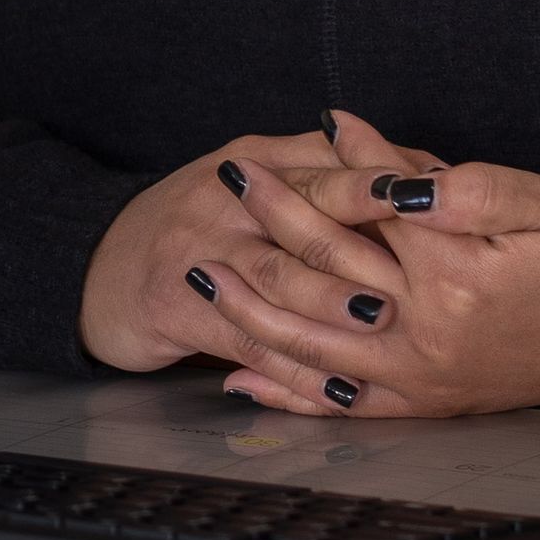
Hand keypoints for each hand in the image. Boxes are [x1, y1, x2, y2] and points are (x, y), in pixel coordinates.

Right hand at [78, 121, 434, 372]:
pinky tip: (334, 384)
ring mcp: (201, 250)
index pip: (327, 160)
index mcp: (256, 156)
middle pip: (304, 209)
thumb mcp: (255, 170)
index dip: (383, 179)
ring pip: (276, 274)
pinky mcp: (179, 307)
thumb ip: (326, 168)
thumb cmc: (203, 218)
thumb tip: (413, 171)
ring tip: (381, 317)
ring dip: (331, 298)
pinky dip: (293, 366)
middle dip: (366, 235)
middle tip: (424, 257)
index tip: (436, 196)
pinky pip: (245, 337)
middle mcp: (227, 196)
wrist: (102, 262)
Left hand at [194, 111, 539, 416]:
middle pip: (323, 276)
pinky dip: (288, 392)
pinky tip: (242, 376)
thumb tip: (372, 145)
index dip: (306, 183)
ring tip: (202, 277)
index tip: (258, 155)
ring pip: (314, 349)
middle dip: (264, 230)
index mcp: (453, 275)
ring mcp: (420, 378)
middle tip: (219, 191)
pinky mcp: (425, 404)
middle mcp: (425, 335)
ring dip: (251, 313)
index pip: (360, 218)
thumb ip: (451, 177)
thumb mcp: (534, 196)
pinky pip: (341, 405)